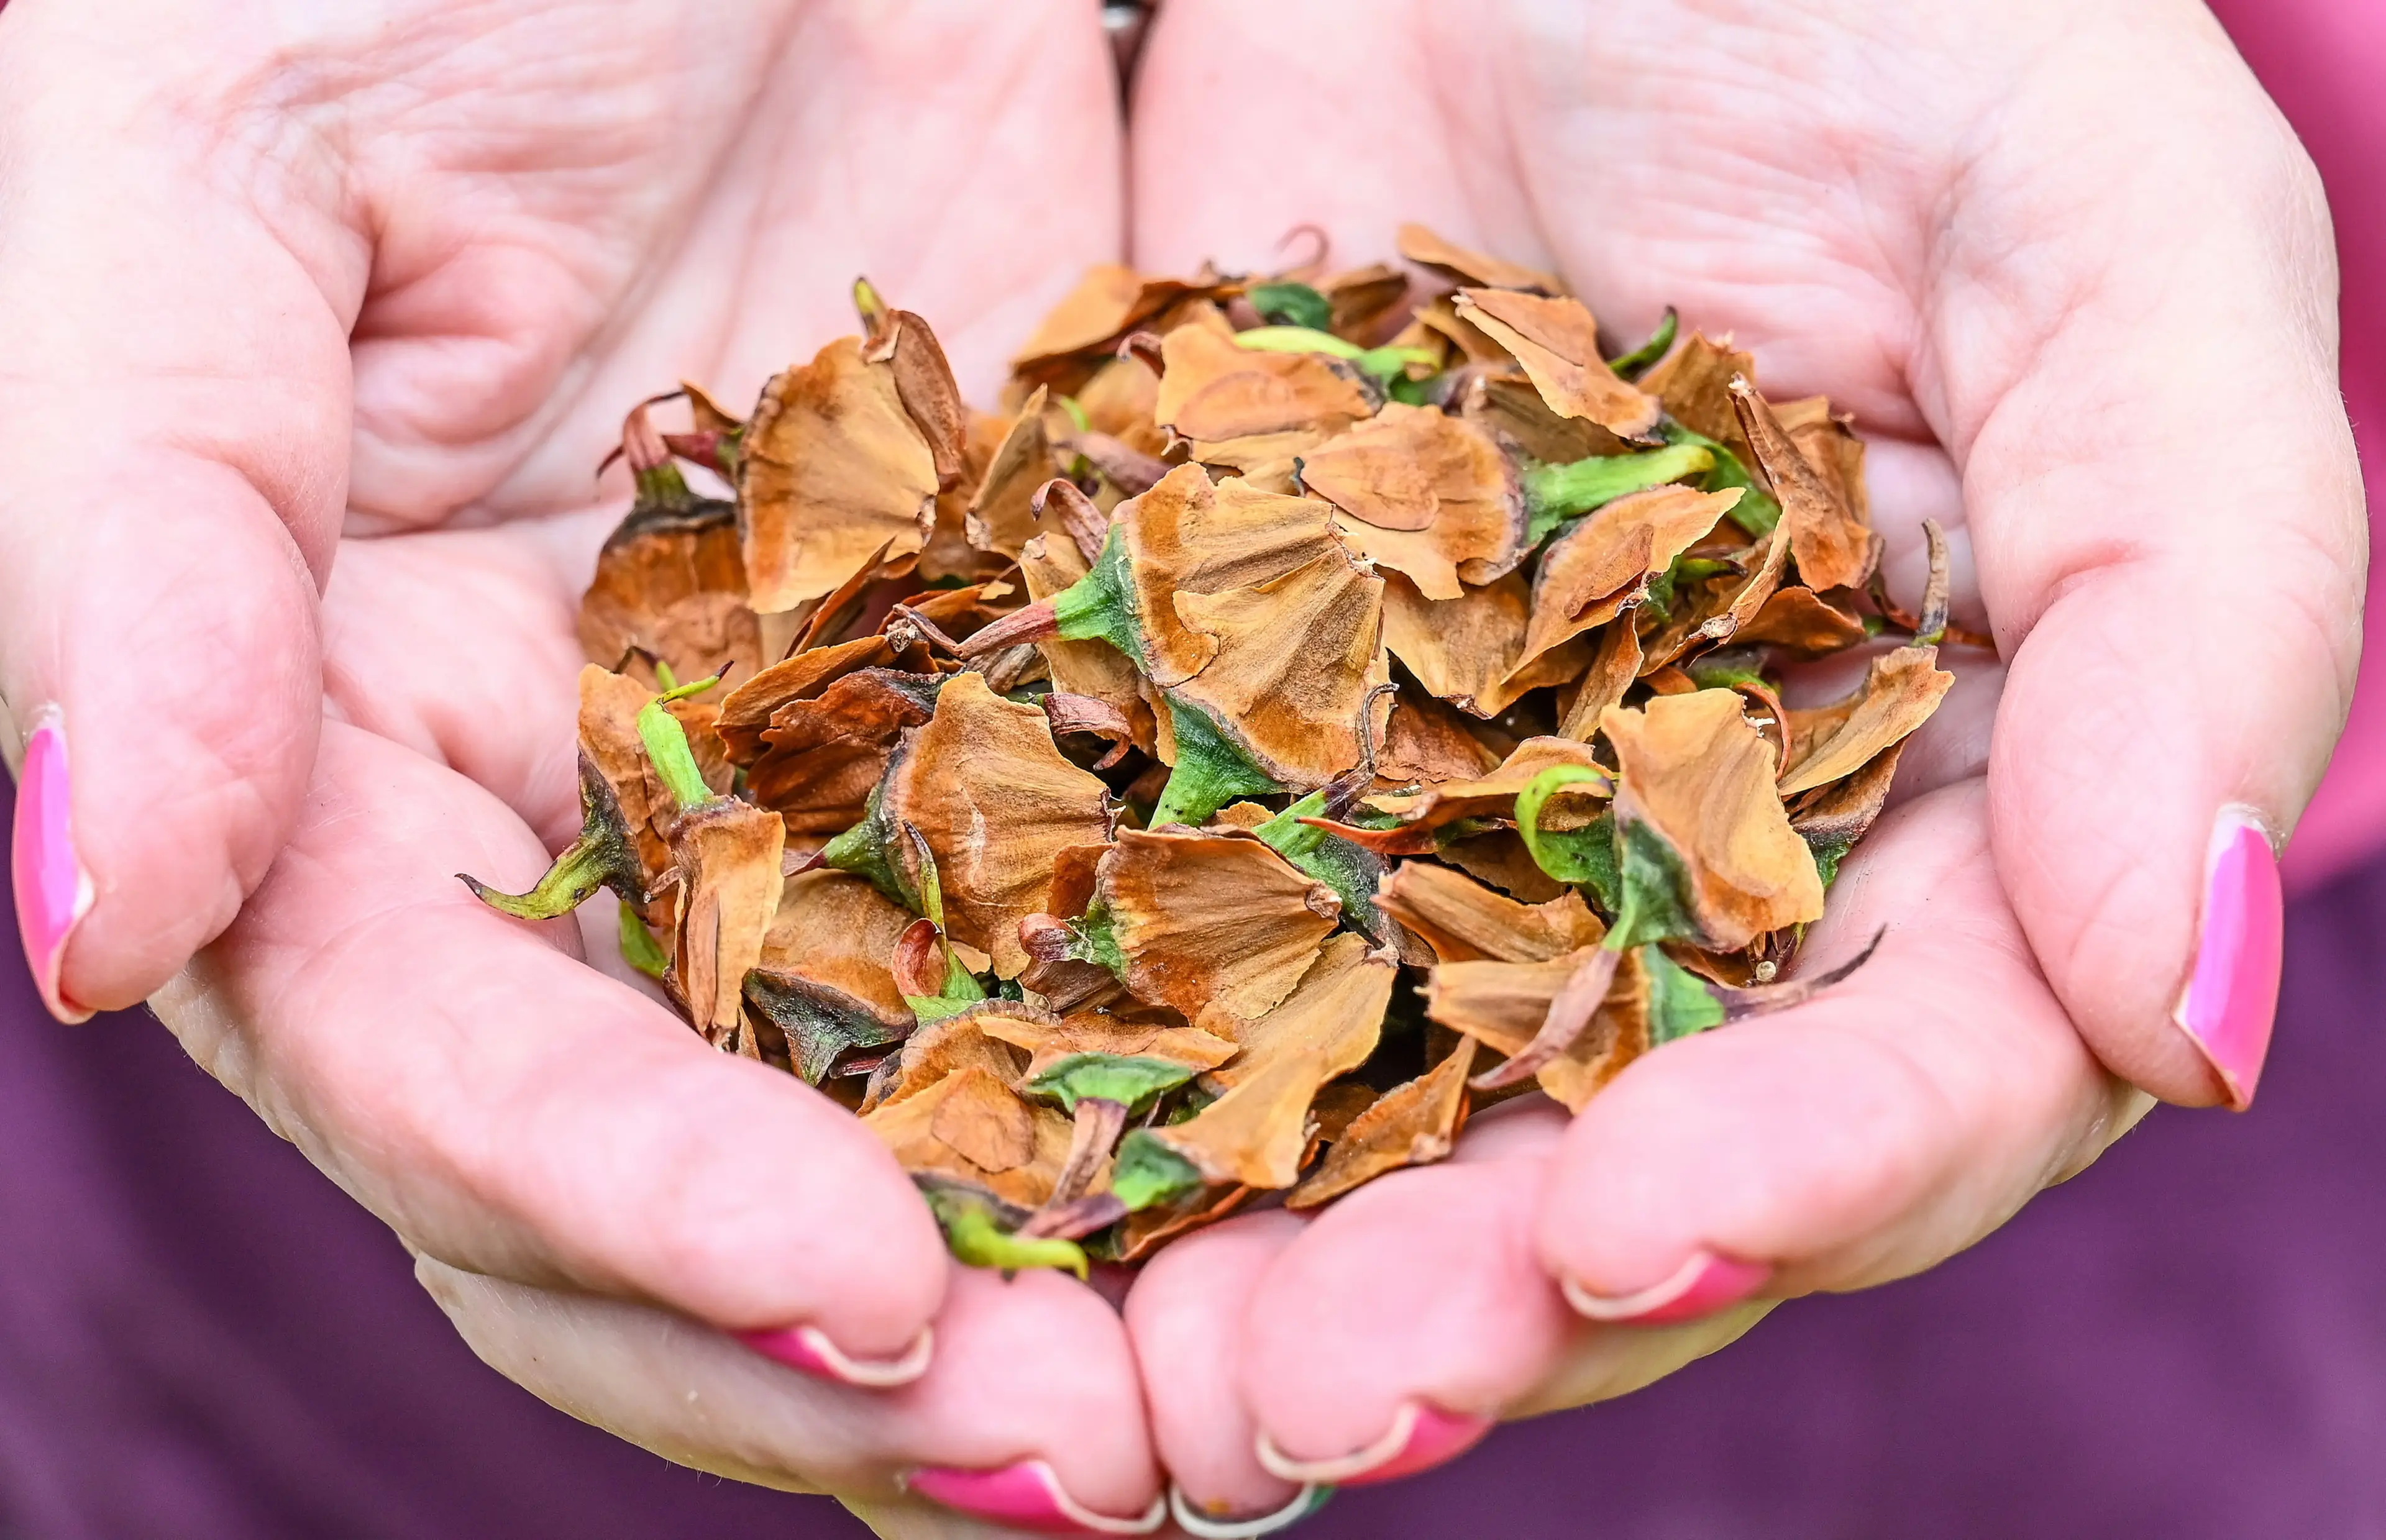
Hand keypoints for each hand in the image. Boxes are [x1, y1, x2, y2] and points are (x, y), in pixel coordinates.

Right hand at [0, 0, 1170, 1526]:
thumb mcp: (187, 183)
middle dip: (874, 1345)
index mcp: (331, 754)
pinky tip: (1394, 1143)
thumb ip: (129, 543)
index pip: (449, 1067)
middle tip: (1112, 1459)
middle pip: (694, 1173)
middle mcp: (577, 819)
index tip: (858, 1299)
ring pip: (935, 1091)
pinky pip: (1137, 890)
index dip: (630, 1210)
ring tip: (1282, 1389)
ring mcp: (821, 763)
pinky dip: (1245, 1035)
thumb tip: (93, 918)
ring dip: (1088, 1262)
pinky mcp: (1035, 662)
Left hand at [1119, 0, 2362, 1518]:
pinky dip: (1069, 1068)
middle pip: (1599, 1166)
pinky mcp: (1206, 734)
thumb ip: (2192, 599)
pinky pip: (1131, 934)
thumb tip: (2192, 1007)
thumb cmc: (1880, 7)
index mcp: (1931, 800)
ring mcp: (1422, 820)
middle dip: (1473, 1304)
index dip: (1797, 1180)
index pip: (1905, 1074)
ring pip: (1351, 1118)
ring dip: (1247, 1272)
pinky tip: (969, 1182)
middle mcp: (1672, 869)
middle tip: (1312, 1407)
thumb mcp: (2103, 235)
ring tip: (1133, 1398)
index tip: (1650, 1235)